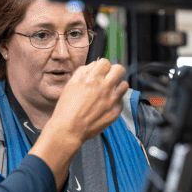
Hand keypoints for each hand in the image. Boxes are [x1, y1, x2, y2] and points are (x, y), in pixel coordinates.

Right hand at [30, 58, 126, 189]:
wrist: (69, 129)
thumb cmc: (67, 108)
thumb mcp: (71, 84)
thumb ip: (84, 72)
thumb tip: (94, 65)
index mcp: (92, 78)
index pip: (106, 62)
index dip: (103, 66)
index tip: (101, 71)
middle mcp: (104, 87)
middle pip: (119, 69)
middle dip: (114, 72)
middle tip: (109, 78)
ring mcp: (112, 99)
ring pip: (124, 84)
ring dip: (118, 86)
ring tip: (109, 92)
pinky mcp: (116, 111)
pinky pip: (121, 101)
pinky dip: (115, 101)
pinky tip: (106, 105)